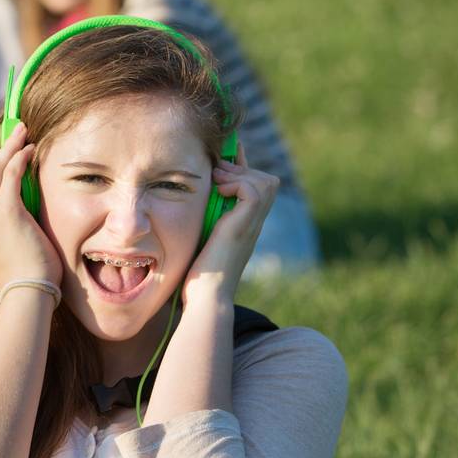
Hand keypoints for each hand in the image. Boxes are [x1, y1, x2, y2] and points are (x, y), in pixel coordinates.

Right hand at [0, 120, 61, 284]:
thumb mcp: (6, 240)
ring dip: (9, 145)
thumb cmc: (26, 270)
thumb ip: (3, 216)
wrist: (29, 291)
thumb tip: (16, 189)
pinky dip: (20, 158)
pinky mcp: (1, 213)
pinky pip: (9, 175)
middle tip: (3, 125)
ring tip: (22, 129)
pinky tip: (30, 148)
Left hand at [182, 147, 279, 302]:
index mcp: (245, 225)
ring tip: (216, 180)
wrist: (205, 297)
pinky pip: (253, 190)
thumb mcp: (200, 238)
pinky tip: (219, 191)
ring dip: (239, 173)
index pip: (256, 186)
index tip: (220, 160)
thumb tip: (191, 200)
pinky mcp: (244, 226)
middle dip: (241, 168)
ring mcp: (251, 225)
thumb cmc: (197, 275)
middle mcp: (253, 223)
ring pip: (264, 181)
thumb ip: (202, 221)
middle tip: (216, 172)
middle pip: (266, 180)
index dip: (241, 169)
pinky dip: (237, 183)